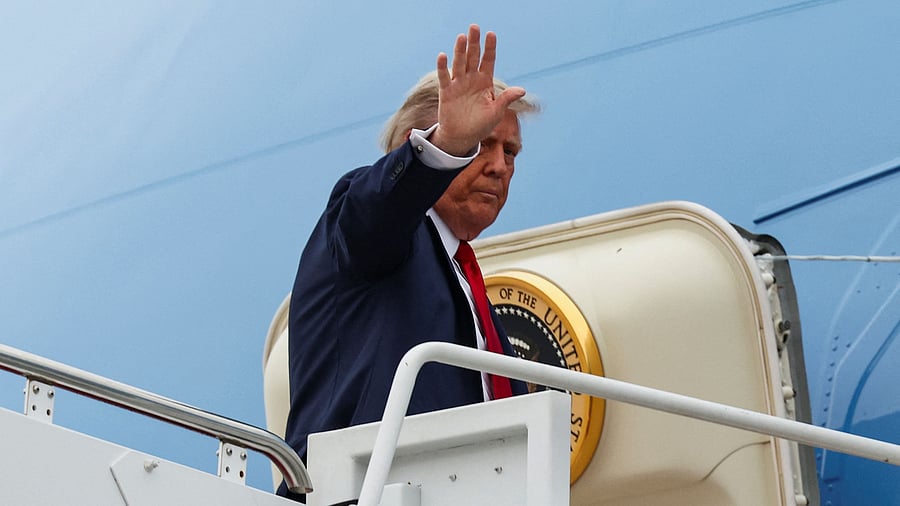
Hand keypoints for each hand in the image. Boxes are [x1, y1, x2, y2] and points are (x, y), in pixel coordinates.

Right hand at [430, 25, 525, 156]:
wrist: (462, 137)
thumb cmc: (481, 124)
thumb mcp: (496, 112)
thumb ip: (506, 99)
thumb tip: (522, 90)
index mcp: (485, 81)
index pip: (488, 60)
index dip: (490, 48)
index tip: (491, 34)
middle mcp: (471, 79)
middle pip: (473, 57)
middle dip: (474, 42)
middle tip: (474, 27)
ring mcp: (458, 83)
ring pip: (459, 63)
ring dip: (460, 50)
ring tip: (462, 37)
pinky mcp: (446, 91)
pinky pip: (444, 77)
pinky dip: (443, 67)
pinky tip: (443, 55)